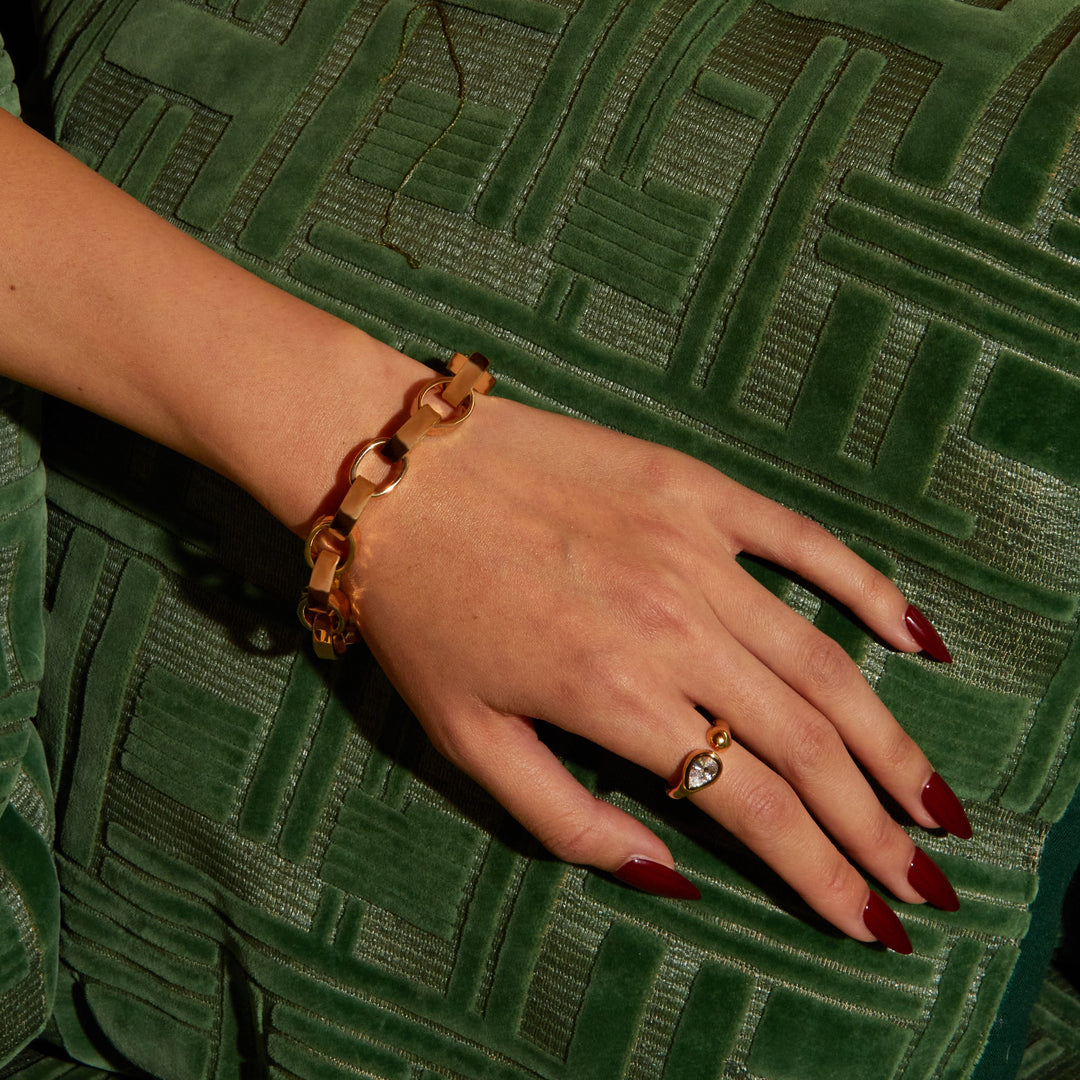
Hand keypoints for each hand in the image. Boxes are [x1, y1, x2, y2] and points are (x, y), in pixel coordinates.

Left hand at [342, 393, 966, 949]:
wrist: (397, 475)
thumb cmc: (421, 612)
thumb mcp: (467, 741)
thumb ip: (568, 821)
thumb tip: (671, 876)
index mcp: (614, 698)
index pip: (755, 806)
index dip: (824, 874)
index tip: (872, 920)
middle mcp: (672, 626)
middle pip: (808, 743)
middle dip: (874, 825)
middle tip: (925, 879)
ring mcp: (692, 549)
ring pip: (822, 659)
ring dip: (889, 738)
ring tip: (932, 798)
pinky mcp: (693, 489)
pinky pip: (804, 540)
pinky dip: (869, 589)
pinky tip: (918, 637)